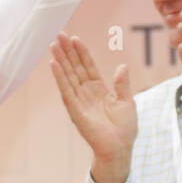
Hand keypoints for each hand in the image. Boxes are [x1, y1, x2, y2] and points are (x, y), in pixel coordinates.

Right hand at [50, 32, 136, 161]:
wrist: (119, 148)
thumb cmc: (124, 129)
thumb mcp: (127, 101)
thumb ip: (122, 84)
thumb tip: (122, 66)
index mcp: (99, 90)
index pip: (88, 66)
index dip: (82, 52)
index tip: (75, 38)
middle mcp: (86, 93)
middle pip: (75, 67)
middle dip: (68, 51)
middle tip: (59, 34)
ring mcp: (79, 100)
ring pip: (68, 75)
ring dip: (61, 59)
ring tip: (54, 44)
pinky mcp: (75, 110)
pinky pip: (66, 90)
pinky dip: (59, 77)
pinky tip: (54, 64)